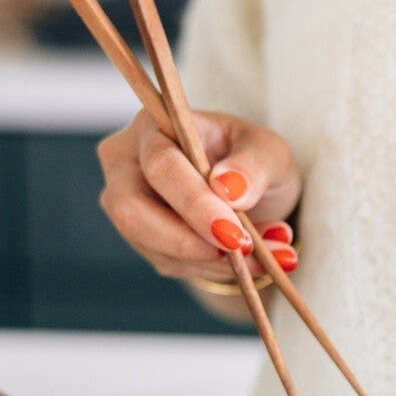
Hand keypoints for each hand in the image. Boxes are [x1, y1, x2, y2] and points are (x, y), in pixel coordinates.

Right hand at [97, 109, 300, 283]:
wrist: (248, 189)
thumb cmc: (251, 159)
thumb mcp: (268, 151)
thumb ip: (253, 165)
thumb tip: (229, 187)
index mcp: (154, 127)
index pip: (160, 166)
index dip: (194, 203)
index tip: (233, 233)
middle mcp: (127, 163)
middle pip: (132, 210)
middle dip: (188, 241)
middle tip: (239, 253)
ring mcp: (127, 205)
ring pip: (153, 246)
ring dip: (213, 261)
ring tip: (265, 258)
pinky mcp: (142, 240)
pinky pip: (170, 264)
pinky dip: (215, 269)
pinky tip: (251, 263)